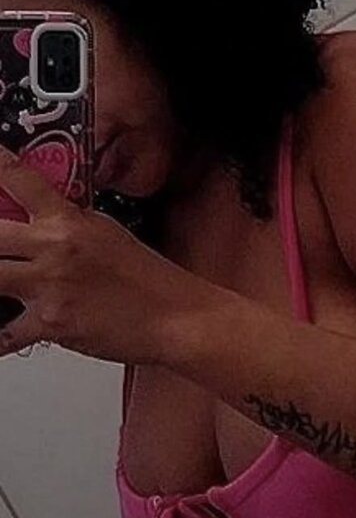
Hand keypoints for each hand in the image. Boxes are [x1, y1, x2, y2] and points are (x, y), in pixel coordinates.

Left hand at [0, 147, 229, 363]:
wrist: (177, 320)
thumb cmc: (152, 283)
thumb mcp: (110, 234)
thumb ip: (70, 224)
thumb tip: (42, 220)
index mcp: (69, 221)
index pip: (18, 178)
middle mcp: (54, 249)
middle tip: (1, 253)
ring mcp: (50, 286)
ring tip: (3, 288)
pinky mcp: (52, 324)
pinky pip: (7, 334)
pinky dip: (2, 339)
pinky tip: (4, 335)